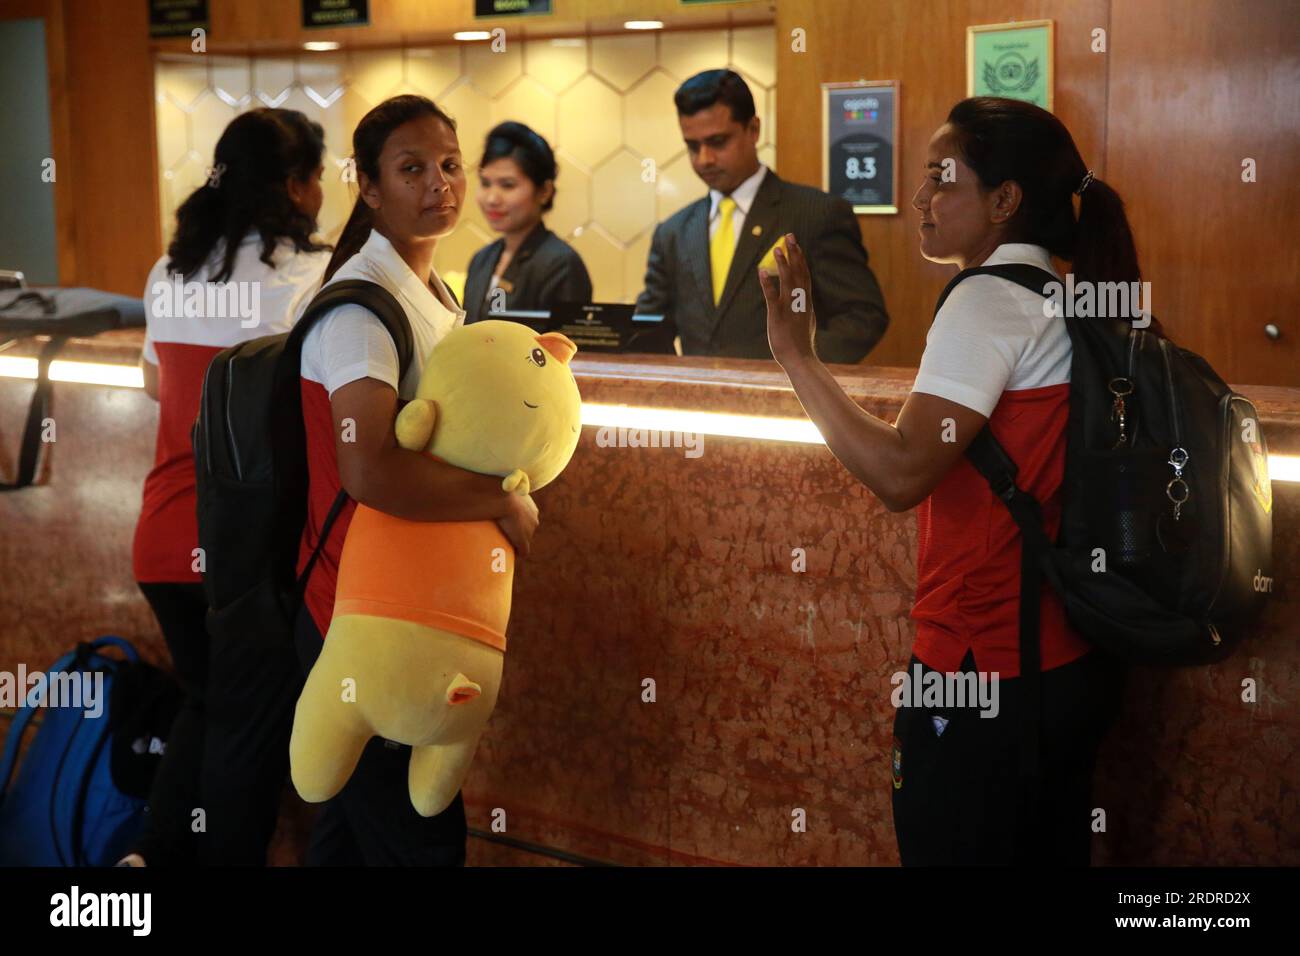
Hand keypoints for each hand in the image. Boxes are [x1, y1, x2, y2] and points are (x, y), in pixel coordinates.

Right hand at [496, 491, 538, 556]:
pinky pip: (523, 551)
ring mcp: (530, 531)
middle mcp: (534, 520)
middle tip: (504, 536)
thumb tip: (491, 484)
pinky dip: (517, 553)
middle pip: (527, 530)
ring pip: (525, 541)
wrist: (502, 498)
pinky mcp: (523, 541)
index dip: (518, 523)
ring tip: (503, 545)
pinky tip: (508, 555)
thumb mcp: (502, 486)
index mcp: (531, 509)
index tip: (508, 525)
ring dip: (516, 543)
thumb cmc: (498, 489)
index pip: (527, 519)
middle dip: (519, 534)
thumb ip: (502, 487)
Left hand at [759, 233, 816, 365]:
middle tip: (789, 236)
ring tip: (777, 248)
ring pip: (787, 281)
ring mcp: (790, 308)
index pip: (805, 275)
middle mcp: (800, 301)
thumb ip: (803, 308)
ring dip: (783, 264)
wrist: (801, 360)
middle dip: (794, 253)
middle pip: (799, 273)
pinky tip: (762, 271)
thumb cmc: (801, 343)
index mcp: (806, 301)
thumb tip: (804, 301)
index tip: (796, 244)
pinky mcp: (777, 316)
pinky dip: (767, 283)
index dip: (800, 258)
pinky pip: (772, 297)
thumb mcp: (805, 321)